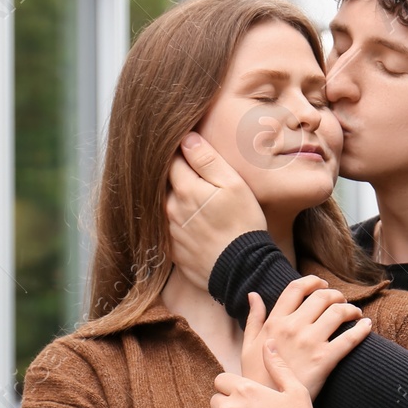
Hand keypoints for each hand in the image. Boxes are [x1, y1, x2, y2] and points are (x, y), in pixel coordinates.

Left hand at [166, 133, 266, 290]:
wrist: (243, 270)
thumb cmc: (243, 223)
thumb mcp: (233, 185)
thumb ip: (207, 160)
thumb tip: (186, 138)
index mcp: (185, 189)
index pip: (170, 160)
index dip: (178, 152)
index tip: (187, 150)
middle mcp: (170, 209)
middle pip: (163, 183)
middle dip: (174, 176)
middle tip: (192, 174)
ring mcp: (169, 231)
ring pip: (164, 206)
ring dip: (175, 200)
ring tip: (195, 201)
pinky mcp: (172, 250)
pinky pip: (167, 229)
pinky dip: (176, 222)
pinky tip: (193, 224)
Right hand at [248, 276, 372, 397]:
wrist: (269, 405)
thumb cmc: (257, 377)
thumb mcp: (248, 346)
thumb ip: (254, 318)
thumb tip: (253, 295)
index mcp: (275, 322)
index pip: (295, 288)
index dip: (312, 281)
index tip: (322, 284)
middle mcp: (293, 327)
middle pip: (321, 297)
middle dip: (335, 294)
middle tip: (341, 301)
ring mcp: (310, 342)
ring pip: (338, 312)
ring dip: (350, 309)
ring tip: (355, 314)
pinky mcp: (325, 359)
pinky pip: (350, 338)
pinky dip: (362, 329)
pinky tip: (367, 326)